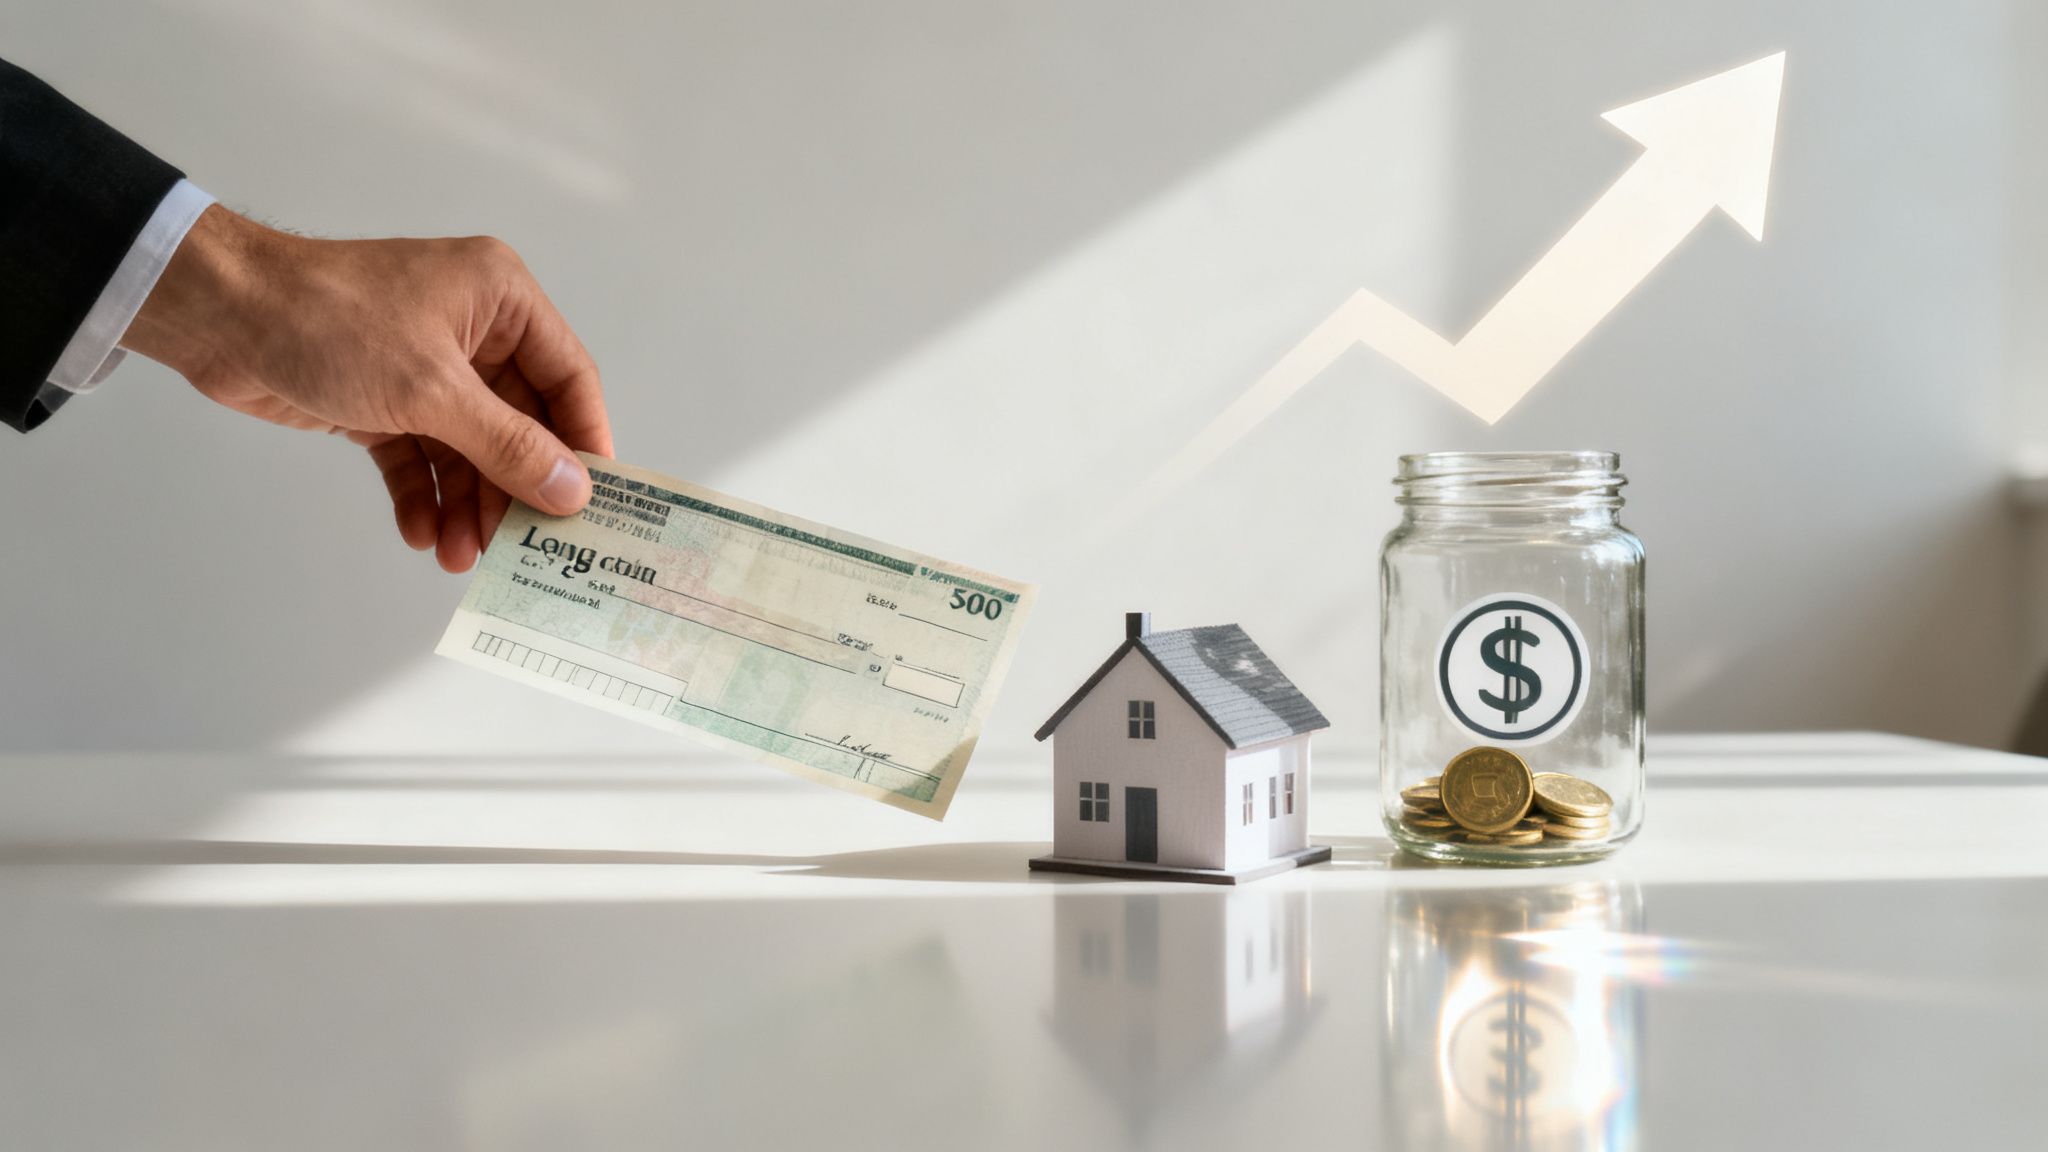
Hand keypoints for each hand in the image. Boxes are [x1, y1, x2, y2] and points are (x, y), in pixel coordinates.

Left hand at [121, 205, 613, 572]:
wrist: (217, 315)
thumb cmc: (328, 321)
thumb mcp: (431, 390)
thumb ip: (507, 446)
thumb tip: (571, 492)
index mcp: (501, 300)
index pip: (568, 378)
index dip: (584, 443)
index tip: (593, 506)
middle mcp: (473, 329)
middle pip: (518, 424)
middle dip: (512, 489)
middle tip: (518, 549)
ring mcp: (427, 366)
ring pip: (469, 448)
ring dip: (466, 504)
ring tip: (461, 558)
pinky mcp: (384, 398)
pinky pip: (421, 456)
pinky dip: (422, 494)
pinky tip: (422, 533)